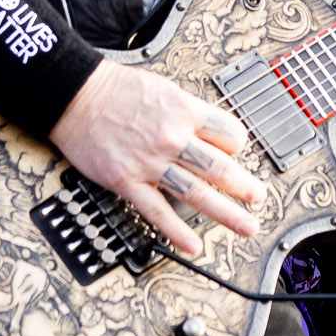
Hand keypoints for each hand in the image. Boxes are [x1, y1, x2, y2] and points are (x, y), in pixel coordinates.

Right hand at [47, 61, 267, 255]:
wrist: (76, 94)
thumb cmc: (118, 89)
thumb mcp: (166, 89)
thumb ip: (190, 114)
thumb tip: (210, 136)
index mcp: (185, 112)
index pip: (229, 134)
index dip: (238, 146)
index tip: (237, 155)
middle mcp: (172, 138)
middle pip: (220, 167)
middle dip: (245, 187)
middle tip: (259, 199)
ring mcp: (150, 163)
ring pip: (196, 192)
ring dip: (226, 213)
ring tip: (246, 226)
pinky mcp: (126, 181)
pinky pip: (157, 211)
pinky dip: (177, 232)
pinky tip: (193, 245)